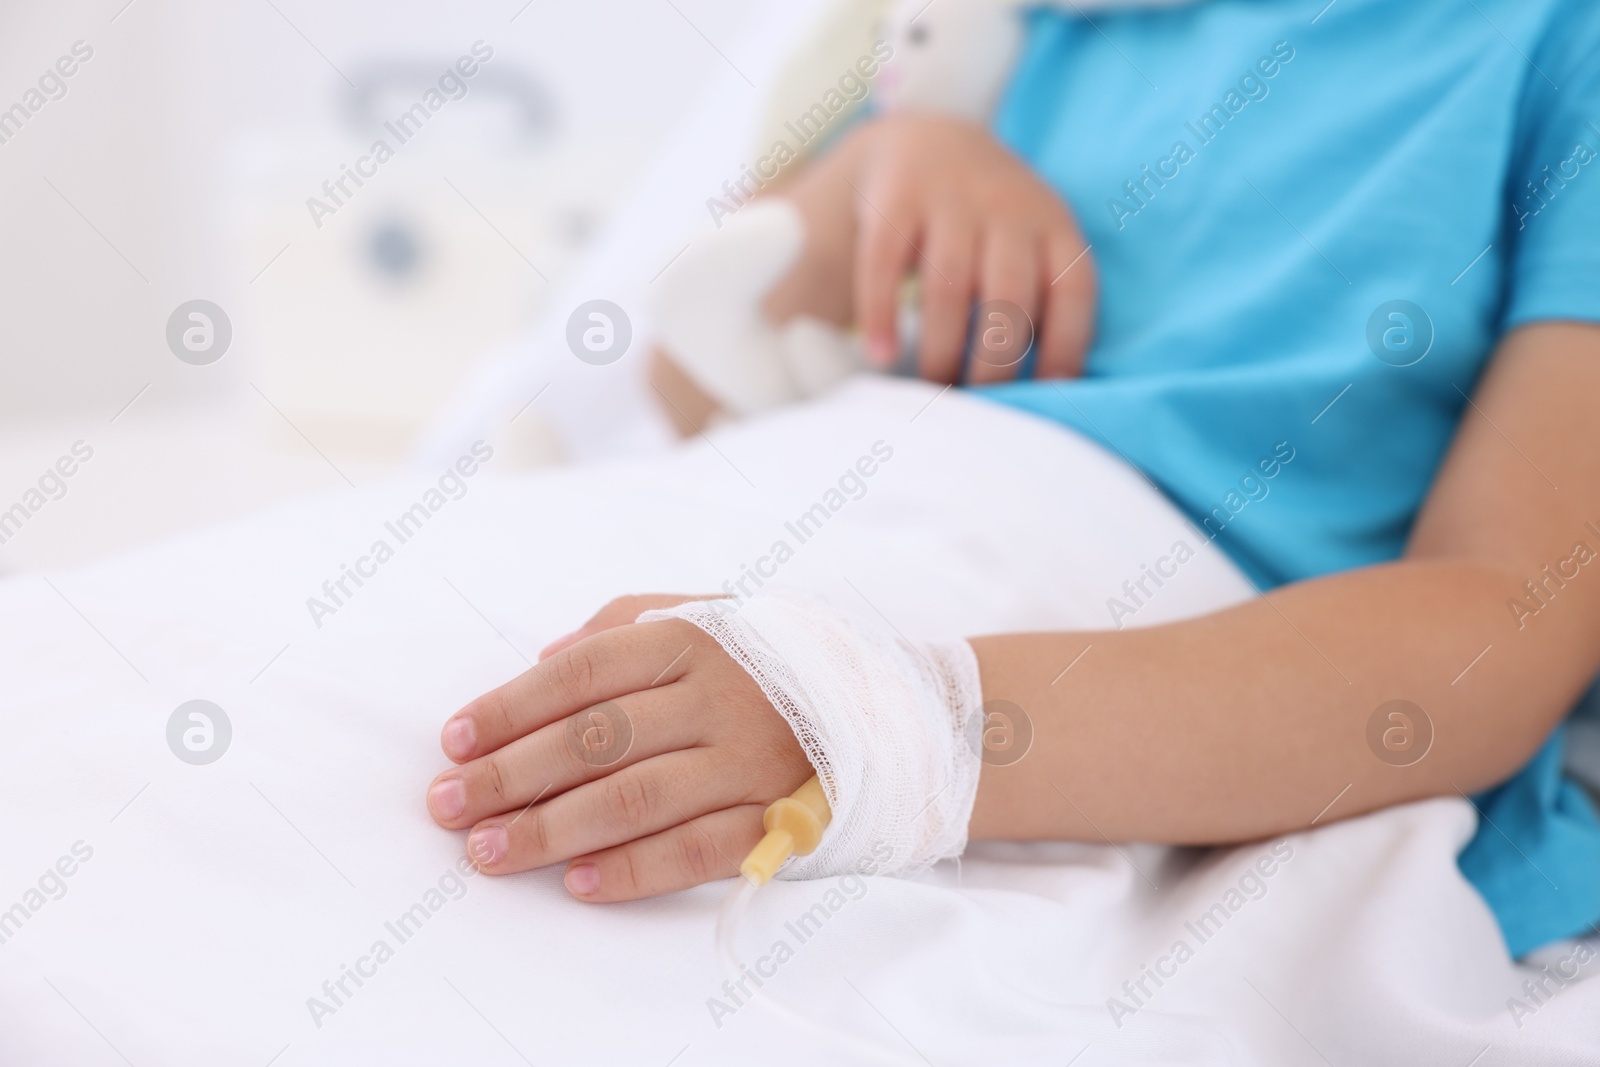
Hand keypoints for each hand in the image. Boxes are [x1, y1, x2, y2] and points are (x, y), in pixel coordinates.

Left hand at [426, 595, 812, 900]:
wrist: (895, 710)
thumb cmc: (779, 661)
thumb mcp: (715, 613)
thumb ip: (628, 622)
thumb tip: (543, 656)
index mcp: (696, 638)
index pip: (583, 671)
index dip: (511, 707)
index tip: (454, 740)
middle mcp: (721, 696)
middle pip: (596, 739)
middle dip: (509, 775)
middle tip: (447, 806)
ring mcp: (751, 761)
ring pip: (636, 799)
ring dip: (552, 830)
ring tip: (489, 852)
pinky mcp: (780, 818)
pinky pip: (698, 850)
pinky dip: (635, 870)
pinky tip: (579, 884)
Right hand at [765, 113, 1095, 384]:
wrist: (927, 140)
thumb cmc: (988, 224)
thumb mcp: (1031, 243)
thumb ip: (1043, 299)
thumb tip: (1050, 394)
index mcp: (1054, 224)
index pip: (1072, 291)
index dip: (1065, 349)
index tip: (1044, 399)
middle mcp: (1009, 206)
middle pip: (1009, 296)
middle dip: (993, 365)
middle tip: (976, 408)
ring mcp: (950, 197)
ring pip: (949, 285)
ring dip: (941, 350)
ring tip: (931, 391)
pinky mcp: (895, 198)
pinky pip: (884, 264)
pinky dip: (881, 316)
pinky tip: (881, 356)